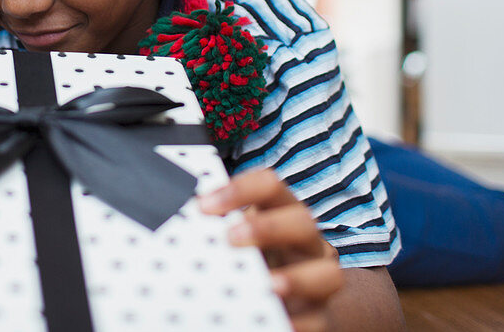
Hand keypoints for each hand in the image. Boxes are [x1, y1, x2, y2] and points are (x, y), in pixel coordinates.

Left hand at [199, 168, 342, 331]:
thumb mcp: (241, 235)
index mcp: (284, 213)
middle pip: (303, 222)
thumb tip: (175, 216)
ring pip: (328, 274)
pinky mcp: (319, 315)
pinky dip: (301, 323)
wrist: (293, 299)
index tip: (204, 205)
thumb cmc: (258, 258)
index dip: (240, 190)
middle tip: (230, 237)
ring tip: (269, 285)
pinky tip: (281, 324)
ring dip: (296, 278)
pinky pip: (318, 321)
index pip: (270, 186)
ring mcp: (318, 279)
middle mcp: (307, 243)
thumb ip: (218, 225)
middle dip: (267, 227)